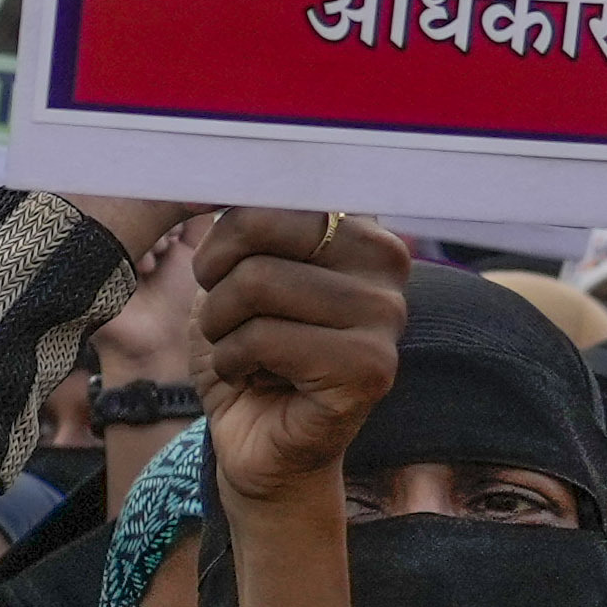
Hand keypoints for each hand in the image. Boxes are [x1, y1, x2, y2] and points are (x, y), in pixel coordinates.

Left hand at [187, 211, 413, 510]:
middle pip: (263, 231)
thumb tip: (226, 164)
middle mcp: (389, 264)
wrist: (257, 442)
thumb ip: (245, 220)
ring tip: (240, 350)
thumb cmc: (246, 350)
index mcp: (360, 227)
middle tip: (224, 318)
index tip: (220, 268)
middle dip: (217, 280)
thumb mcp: (234, 271)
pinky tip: (254, 379)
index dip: (228, 228)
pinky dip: (232, 362)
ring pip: (258, 284)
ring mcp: (387, 318)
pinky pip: (266, 339)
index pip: (280, 189)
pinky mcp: (370, 371)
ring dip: (222, 326)